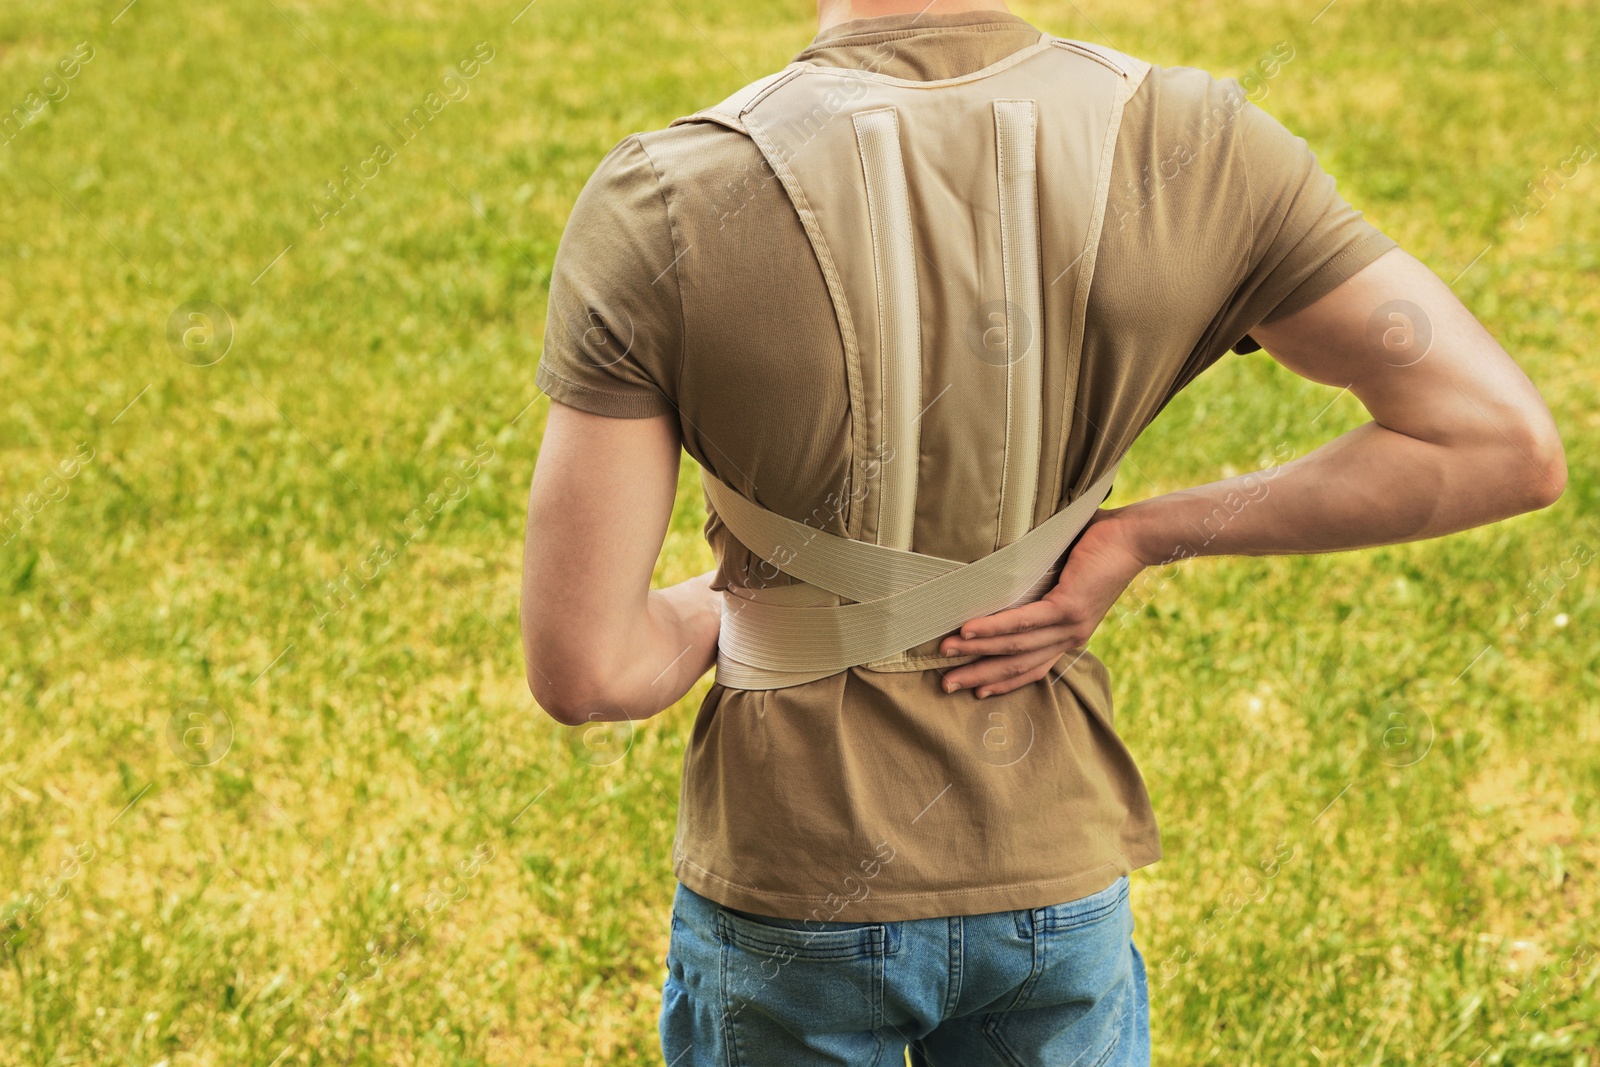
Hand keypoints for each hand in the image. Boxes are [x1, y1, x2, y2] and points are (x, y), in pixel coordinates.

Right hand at [937, 508, 1148, 697]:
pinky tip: (969, 630)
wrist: (1135, 537)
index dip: (1003, 681)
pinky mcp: (1068, 607)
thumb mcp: (1065, 579)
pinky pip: (1023, 622)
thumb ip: (1039, 588)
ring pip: (1016, 647)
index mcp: (1070, 633)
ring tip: (947, 651)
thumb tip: (1001, 576)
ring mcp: (1070, 626)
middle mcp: (1070, 637)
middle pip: (1018, 665)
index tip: (976, 691)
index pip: (1032, 667)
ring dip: (978, 652)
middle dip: (979, 676)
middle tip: (946, 684)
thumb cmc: (1101, 549)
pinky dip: (993, 628)